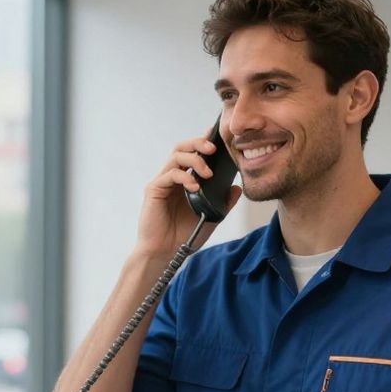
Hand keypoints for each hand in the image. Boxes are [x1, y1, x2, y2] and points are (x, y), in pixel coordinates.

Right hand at [134, 135, 242, 258]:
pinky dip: (184, 176)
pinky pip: (170, 174)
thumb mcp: (212, 217)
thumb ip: (224, 203)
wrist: (167, 253)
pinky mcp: (154, 189)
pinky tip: (195, 186)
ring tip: (208, 172)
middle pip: (183, 147)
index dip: (204, 143)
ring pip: (176, 155)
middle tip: (214, 148)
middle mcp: (173, 177)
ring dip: (194, 159)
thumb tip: (236, 187)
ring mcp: (163, 182)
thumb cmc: (185, 236)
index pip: (194, 153)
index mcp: (186, 180)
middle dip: (198, 143)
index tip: (219, 139)